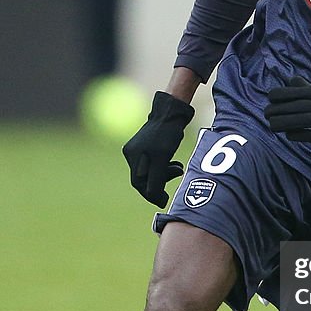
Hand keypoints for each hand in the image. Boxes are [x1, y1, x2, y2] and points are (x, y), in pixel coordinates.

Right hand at [122, 91, 194, 206]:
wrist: (171, 110)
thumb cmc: (167, 133)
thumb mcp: (162, 157)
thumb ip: (156, 177)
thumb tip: (153, 196)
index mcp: (132, 155)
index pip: (139, 183)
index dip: (152, 194)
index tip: (165, 200)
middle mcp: (132, 152)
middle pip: (144, 177)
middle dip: (159, 183)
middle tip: (173, 184)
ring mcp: (139, 147)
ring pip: (150, 170)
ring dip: (164, 174)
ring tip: (178, 169)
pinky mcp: (148, 143)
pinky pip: (154, 161)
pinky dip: (164, 165)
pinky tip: (174, 163)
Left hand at [265, 77, 310, 147]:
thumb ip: (310, 88)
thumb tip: (291, 80)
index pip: (294, 92)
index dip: (278, 96)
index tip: (270, 98)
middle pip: (291, 107)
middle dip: (275, 111)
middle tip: (267, 114)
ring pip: (295, 122)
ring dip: (281, 124)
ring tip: (272, 125)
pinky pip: (306, 135)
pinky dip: (295, 135)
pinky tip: (289, 134)